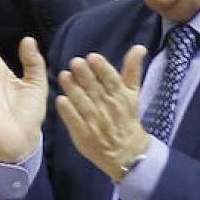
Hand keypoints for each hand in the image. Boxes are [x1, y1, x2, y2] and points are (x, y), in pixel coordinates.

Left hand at [56, 47, 149, 181]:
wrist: (126, 152)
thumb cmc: (126, 117)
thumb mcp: (133, 93)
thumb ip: (132, 70)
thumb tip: (139, 47)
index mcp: (121, 97)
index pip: (112, 80)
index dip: (102, 68)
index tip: (92, 57)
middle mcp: (108, 108)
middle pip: (95, 90)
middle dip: (85, 76)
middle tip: (75, 62)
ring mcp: (95, 123)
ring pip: (84, 104)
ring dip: (73, 90)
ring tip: (63, 76)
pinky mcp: (84, 135)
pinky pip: (75, 122)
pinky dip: (68, 112)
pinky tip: (60, 100)